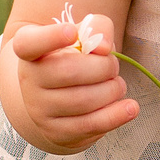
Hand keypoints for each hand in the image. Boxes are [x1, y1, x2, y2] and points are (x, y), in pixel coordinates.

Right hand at [8, 14, 137, 152]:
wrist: (59, 99)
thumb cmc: (75, 58)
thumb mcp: (84, 35)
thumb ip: (97, 28)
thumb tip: (103, 47)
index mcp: (29, 49)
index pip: (29, 43)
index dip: (50, 37)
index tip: (71, 32)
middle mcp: (28, 79)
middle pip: (69, 71)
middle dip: (104, 67)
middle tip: (113, 66)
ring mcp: (38, 109)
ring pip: (83, 100)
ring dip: (112, 90)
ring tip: (117, 85)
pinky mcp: (55, 132)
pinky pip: (89, 125)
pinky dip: (115, 116)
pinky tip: (131, 108)